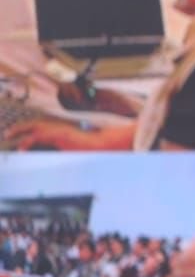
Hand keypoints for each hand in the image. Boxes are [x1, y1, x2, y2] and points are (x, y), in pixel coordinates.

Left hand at [3, 119, 134, 150]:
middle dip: (21, 127)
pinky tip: (22, 148)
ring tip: (10, 135)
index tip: (20, 134)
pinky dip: (28, 142)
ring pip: (34, 127)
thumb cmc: (93, 148)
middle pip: (35, 123)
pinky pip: (39, 136)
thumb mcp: (73, 148)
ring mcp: (59, 129)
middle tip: (9, 132)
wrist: (103, 146)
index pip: (42, 127)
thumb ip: (61, 148)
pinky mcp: (59, 135)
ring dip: (20, 130)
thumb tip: (54, 153)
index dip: (29, 129)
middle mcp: (60, 127)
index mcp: (62, 130)